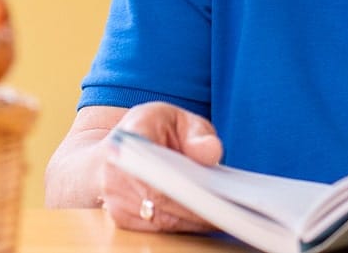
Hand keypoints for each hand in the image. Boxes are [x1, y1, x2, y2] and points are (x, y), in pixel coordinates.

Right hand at [100, 101, 223, 233]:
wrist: (117, 151)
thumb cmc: (152, 131)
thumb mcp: (177, 118)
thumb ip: (197, 132)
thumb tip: (210, 153)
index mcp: (128, 138)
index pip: (152, 165)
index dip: (180, 183)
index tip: (210, 192)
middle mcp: (114, 173)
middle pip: (161, 200)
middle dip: (198, 206)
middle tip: (233, 208)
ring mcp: (116, 201)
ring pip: (163, 220)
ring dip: (195, 219)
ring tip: (228, 213)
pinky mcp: (122, 221)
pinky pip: (160, 228)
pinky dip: (185, 224)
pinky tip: (209, 217)